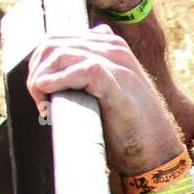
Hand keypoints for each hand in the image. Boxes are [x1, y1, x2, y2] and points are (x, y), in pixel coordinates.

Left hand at [27, 26, 182, 175]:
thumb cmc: (129, 130)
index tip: (40, 92)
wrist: (157, 154)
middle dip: (37, 70)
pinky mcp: (118, 83)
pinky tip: (47, 93)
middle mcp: (114, 49)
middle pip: (54, 43)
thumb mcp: (107, 93)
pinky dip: (58, 80)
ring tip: (43, 104)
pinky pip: (81, 70)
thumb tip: (58, 72)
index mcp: (110, 46)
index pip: (59, 38)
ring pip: (62, 53)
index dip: (41, 63)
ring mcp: (118, 65)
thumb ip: (89, 75)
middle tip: (39, 100)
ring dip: (42, 79)